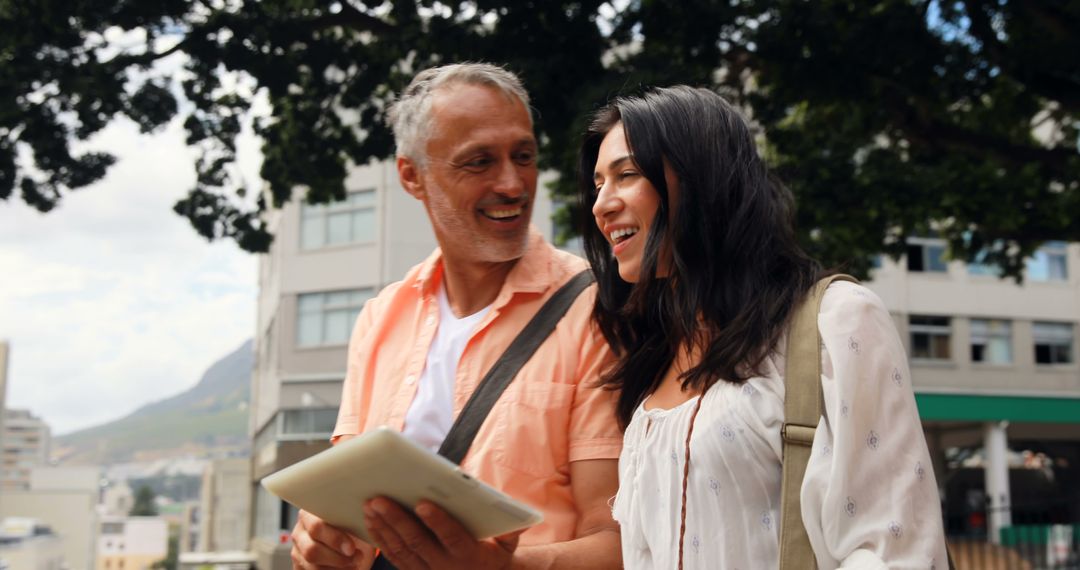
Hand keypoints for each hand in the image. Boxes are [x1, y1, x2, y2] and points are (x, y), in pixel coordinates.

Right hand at [291, 509, 375, 568]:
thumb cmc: (352, 528)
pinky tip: (348, 569)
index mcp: (311, 513)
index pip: (317, 525)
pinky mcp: (300, 566)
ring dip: (337, 567)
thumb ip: (353, 518)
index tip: (352, 548)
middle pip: (312, 549)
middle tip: (357, 557)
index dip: (335, 539)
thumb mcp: (354, 520)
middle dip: (337, 557)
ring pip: (312, 565)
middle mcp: (300, 531)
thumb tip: (367, 516)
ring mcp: (298, 550)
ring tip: (355, 563)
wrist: (350, 543)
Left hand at [364, 497, 522, 569]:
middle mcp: (444, 566)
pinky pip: (393, 556)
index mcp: (468, 556)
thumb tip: (518, 522)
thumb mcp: (507, 547)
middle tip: (379, 499)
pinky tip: (370, 520)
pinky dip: (380, 538)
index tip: (423, 503)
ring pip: (400, 549)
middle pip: (417, 542)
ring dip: (383, 527)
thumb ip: (511, 532)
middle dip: (397, 519)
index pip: (452, 537)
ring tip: (369, 504)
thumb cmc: (493, 555)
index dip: (438, 521)